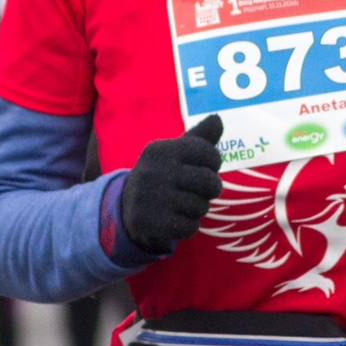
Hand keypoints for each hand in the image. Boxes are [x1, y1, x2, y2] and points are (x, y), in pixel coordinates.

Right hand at [119, 115, 223, 253]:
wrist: (126, 208)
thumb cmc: (161, 175)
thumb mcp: (176, 153)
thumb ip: (200, 138)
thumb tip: (218, 119)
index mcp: (161, 150)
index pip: (207, 152)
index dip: (213, 162)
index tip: (206, 166)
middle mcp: (154, 171)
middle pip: (209, 181)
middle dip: (211, 188)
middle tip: (202, 190)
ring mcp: (151, 198)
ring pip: (201, 206)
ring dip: (198, 208)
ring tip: (184, 204)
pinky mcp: (152, 223)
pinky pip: (190, 227)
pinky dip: (188, 226)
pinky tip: (176, 219)